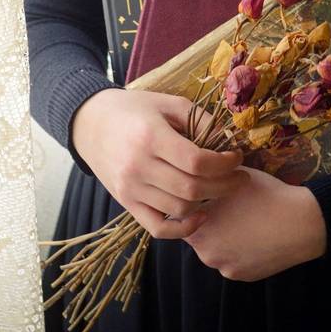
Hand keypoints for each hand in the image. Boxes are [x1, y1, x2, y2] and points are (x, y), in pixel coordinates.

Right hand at [70, 88, 246, 239]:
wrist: (90, 123)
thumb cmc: (134, 110)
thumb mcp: (167, 103)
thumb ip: (199, 119)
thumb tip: (229, 139)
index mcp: (151, 137)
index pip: (197, 161)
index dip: (225, 163)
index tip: (238, 157)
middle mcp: (139, 166)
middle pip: (192, 188)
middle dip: (225, 185)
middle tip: (240, 176)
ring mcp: (130, 189)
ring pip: (180, 208)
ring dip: (209, 201)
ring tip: (222, 187)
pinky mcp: (126, 203)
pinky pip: (158, 228)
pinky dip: (183, 228)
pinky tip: (201, 214)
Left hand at [183, 165, 327, 281]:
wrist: (300, 223)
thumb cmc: (266, 196)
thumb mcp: (234, 179)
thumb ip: (212, 179)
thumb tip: (203, 173)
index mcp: (198, 229)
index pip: (183, 218)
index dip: (194, 205)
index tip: (208, 197)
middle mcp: (206, 254)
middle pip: (199, 236)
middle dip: (210, 223)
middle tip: (231, 208)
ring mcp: (225, 268)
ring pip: (218, 250)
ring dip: (226, 238)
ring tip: (247, 221)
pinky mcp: (244, 276)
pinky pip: (235, 261)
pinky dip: (242, 250)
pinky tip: (257, 235)